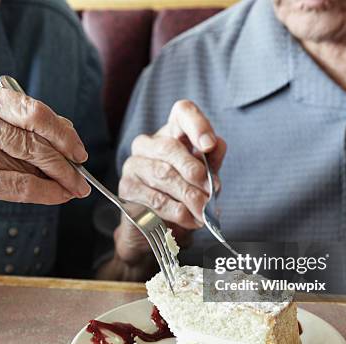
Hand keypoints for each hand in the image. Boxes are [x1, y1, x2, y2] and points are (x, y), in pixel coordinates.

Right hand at [0, 81, 90, 221]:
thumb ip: (28, 128)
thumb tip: (71, 139)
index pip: (33, 110)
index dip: (62, 132)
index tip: (79, 149)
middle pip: (35, 139)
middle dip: (65, 160)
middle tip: (82, 175)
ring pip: (31, 162)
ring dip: (61, 178)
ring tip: (76, 187)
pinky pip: (22, 185)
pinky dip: (47, 192)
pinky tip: (60, 196)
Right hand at [114, 100, 225, 263]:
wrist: (158, 228)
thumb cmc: (182, 196)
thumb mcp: (203, 178)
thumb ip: (211, 161)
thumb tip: (219, 144)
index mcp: (171, 133)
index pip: (182, 112)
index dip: (197, 124)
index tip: (209, 145)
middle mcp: (147, 144)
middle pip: (170, 147)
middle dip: (194, 170)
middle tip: (211, 191)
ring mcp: (134, 165)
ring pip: (163, 174)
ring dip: (189, 195)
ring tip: (205, 211)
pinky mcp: (126, 188)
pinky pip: (154, 198)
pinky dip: (177, 211)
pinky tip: (191, 220)